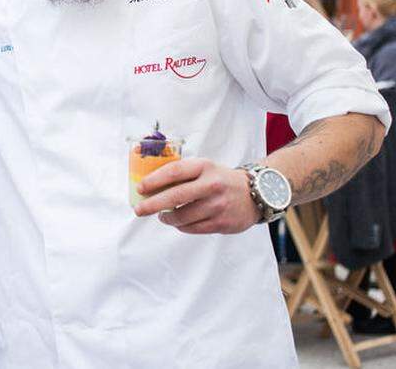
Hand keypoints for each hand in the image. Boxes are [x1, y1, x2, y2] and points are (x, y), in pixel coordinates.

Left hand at [134, 158, 259, 233]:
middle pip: (175, 196)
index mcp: (205, 167)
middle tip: (139, 210)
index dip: (154, 180)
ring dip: (167, 218)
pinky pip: (193, 228)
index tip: (140, 188)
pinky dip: (182, 226)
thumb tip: (150, 187)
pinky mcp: (222, 222)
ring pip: (182, 216)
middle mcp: (212, 185)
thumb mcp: (205, 169)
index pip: (174, 171)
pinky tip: (179, 222)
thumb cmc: (220, 180)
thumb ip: (182, 175)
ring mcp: (218, 205)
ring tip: (162, 216)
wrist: (256, 194)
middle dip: (152, 204)